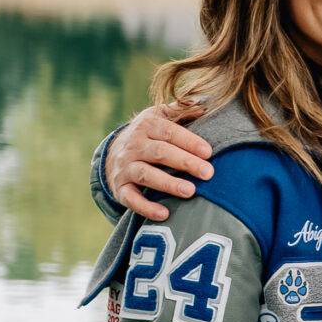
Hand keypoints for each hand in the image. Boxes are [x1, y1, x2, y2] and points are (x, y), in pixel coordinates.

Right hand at [106, 101, 215, 219]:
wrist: (112, 154)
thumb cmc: (148, 135)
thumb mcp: (159, 117)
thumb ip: (180, 111)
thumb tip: (203, 106)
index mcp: (146, 125)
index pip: (169, 132)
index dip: (189, 141)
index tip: (208, 152)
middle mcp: (134, 145)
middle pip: (159, 152)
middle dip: (184, 162)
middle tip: (208, 173)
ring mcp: (125, 167)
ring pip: (145, 175)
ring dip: (168, 184)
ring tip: (190, 191)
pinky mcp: (120, 188)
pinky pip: (131, 199)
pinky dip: (146, 207)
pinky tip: (164, 214)